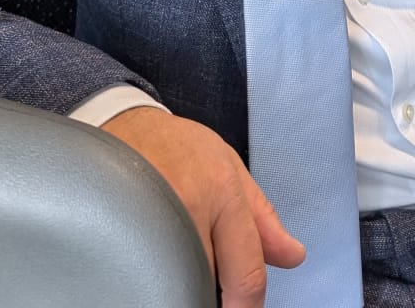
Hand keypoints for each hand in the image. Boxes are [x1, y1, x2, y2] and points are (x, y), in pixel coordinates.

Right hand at [102, 106, 305, 306]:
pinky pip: (148, 268)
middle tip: (214, 290)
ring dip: (187, 281)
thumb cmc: (179, 146)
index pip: (245, 273)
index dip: (247, 306)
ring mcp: (151, 219)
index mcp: (222, 193)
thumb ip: (263, 218)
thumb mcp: (231, 169)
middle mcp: (189, 206)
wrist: (124, 124)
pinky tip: (161, 264)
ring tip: (185, 267)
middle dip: (215, 293)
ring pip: (179, 278)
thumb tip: (293, 257)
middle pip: (209, 281)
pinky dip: (161, 273)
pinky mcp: (120, 229)